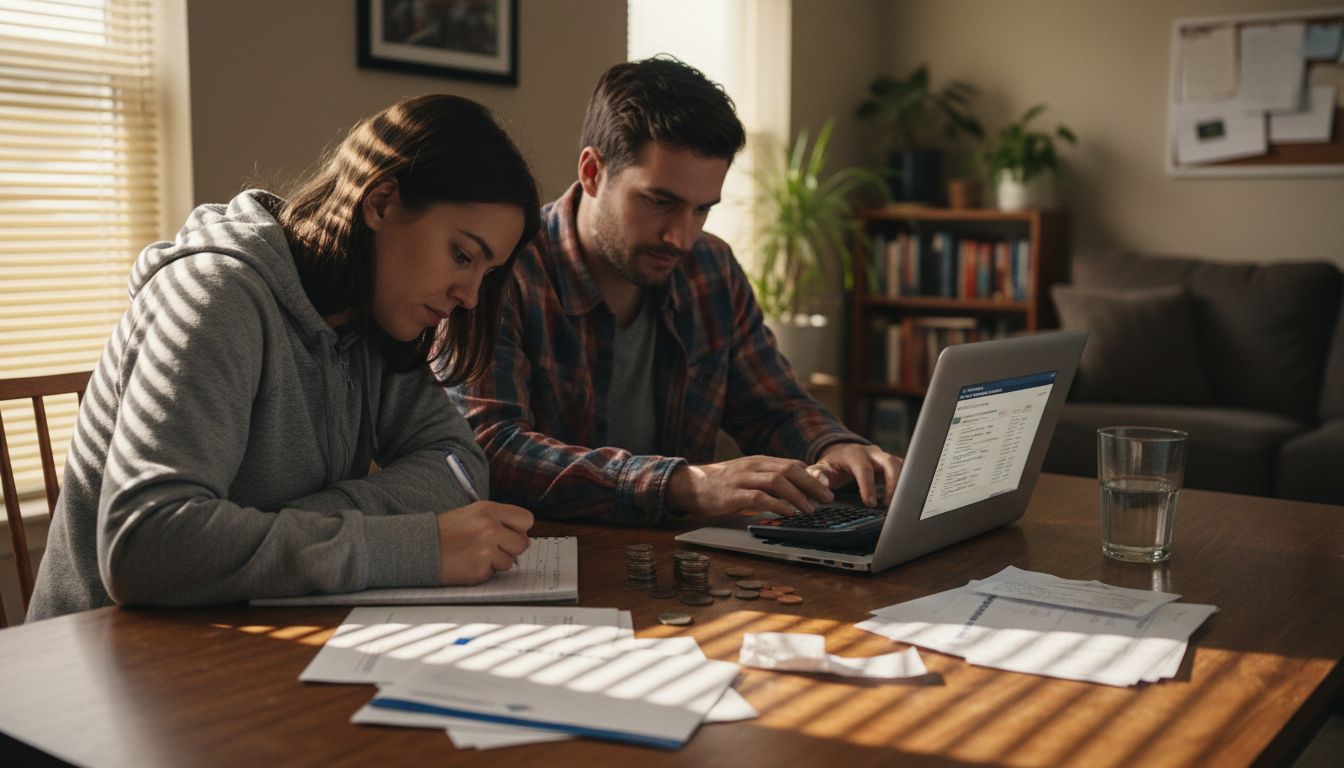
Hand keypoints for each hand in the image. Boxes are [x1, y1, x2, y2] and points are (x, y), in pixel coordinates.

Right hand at [435, 501, 533, 584]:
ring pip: (509, 562)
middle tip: (492, 548)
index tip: (511, 534)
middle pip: (522, 543)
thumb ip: (497, 520)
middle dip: (510, 549)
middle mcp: (489, 528)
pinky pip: (493, 574)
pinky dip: (482, 572)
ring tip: (474, 554)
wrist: (418, 547)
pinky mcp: (478, 569)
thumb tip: (521, 536)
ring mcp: (485, 549)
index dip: (520, 529)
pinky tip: (467, 563)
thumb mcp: (472, 514)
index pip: (526, 519)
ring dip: (495, 562)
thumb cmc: (446, 532)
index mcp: (489, 510)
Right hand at [664, 455, 834, 517]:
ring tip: (810, 509)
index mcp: (758, 461)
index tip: (826, 490)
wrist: (690, 485)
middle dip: (812, 485)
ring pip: (777, 481)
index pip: (791, 464)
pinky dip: (777, 504)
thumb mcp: (747, 476)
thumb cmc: (721, 484)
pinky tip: (788, 513)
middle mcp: (753, 466)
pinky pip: (759, 497)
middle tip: (827, 499)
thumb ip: (767, 479)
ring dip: (798, 496)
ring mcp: (743, 479)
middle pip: (789, 470)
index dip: (812, 477)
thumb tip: (795, 489)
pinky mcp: (732, 495)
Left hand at [812, 443, 903, 507]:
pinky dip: (906, 482)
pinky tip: (903, 498)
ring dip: (902, 483)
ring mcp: (883, 457)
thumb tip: (822, 483)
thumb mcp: (821, 468)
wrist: (842, 452)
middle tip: (890, 504)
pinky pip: (904, 469)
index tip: (870, 504)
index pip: (864, 469)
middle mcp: (872, 453)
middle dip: (893, 483)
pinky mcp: (891, 463)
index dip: (868, 486)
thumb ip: (817, 475)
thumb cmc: (832, 464)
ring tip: (898, 503)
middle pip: (889, 462)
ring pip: (900, 465)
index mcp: (854, 454)